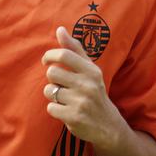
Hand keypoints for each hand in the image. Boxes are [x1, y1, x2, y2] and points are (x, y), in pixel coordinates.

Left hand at [42, 26, 127, 147]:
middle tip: (60, 84)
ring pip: (49, 91)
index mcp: (92, 71)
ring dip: (53, 95)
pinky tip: (66, 111)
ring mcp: (81, 102)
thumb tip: (60, 29)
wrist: (108, 126)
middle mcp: (88, 85)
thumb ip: (75, 49)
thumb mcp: (90, 70)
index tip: (46, 61)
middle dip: (52, 79)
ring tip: (65, 99)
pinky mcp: (74, 117)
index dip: (50, 56)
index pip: (64, 55)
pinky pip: (51, 108)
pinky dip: (55, 109)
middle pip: (52, 73)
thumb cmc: (95, 92)